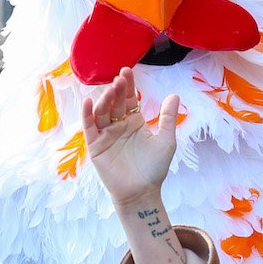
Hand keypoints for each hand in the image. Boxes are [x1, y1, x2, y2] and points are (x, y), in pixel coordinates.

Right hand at [82, 67, 179, 210]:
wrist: (142, 192)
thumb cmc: (155, 168)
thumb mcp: (165, 140)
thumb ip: (167, 118)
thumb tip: (174, 94)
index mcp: (134, 121)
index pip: (129, 99)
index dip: (128, 85)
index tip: (127, 71)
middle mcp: (119, 125)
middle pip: (115, 103)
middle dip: (116, 90)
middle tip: (120, 79)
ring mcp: (106, 134)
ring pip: (102, 112)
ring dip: (104, 99)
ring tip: (110, 89)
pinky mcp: (95, 145)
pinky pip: (89, 127)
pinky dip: (87, 114)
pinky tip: (88, 102)